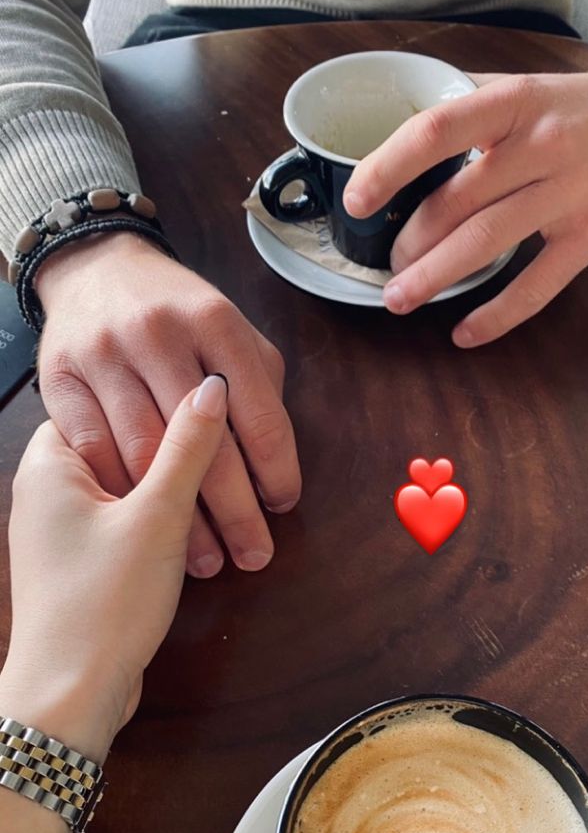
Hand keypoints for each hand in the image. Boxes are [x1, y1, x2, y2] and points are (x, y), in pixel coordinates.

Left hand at [0, 375, 229, 763]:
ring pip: (127, 489)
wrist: (72, 693)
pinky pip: (123, 526)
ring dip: (173, 497)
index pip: (109, 399)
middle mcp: (46, 489)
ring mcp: (60, 529)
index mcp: (50, 462)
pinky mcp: (78, 564)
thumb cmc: (104, 604)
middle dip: (175, 453)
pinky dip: (158, 529)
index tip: (211, 405)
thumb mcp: (158, 518)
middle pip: (122, 443)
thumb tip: (215, 386)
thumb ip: (189, 448)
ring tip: (220, 501)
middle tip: (227, 451)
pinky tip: (194, 541)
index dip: (162, 397)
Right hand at [35, 235, 300, 574]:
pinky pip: (95, 453)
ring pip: (147, 457)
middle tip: (254, 555)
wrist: (96, 270)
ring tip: (207, 562)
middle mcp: (158, 335)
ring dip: (180, 521)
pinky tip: (145, 528)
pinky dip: (123, 497)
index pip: (258, 414)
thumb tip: (274, 468)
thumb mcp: (231, 332)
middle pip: (205, 445)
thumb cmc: (179, 315)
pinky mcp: (61, 379)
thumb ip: (259, 388)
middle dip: (236, 512)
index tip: (282, 506)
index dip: (276, 471)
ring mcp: (104, 356)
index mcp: (214, 322)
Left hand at [344, 62, 587, 344]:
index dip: (389, 168)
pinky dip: (495, 316)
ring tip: (401, 299)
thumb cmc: (582, 113)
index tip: (356, 200)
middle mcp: (540, 146)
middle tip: (386, 267)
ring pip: (486, 243)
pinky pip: (535, 286)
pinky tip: (464, 333)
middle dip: (410, 242)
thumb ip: (472, 116)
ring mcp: (568, 194)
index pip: (437, 131)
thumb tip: (401, 149)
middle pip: (456, 201)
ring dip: (435, 277)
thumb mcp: (528, 94)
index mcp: (514, 104)